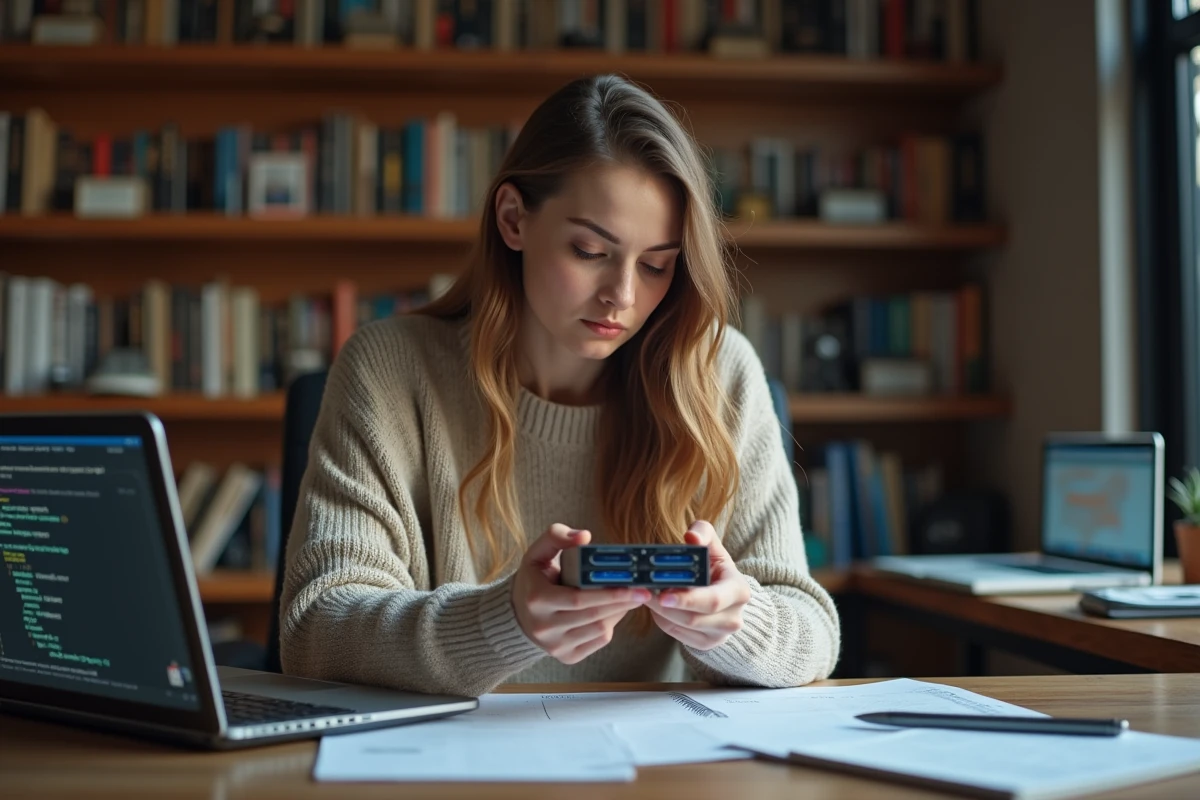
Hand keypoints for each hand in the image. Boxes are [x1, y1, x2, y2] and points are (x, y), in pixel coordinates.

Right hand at [511, 523, 650, 664]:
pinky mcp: (567, 657)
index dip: (609, 593)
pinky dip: (611, 625)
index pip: (578, 599)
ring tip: (632, 598)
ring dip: (620, 613)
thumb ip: (557, 536)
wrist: (518, 615)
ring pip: (599, 630)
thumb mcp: (537, 553)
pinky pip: (598, 642)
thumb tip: (585, 536)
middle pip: (593, 615)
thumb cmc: (534, 580)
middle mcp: (544, 627)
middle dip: (622, 603)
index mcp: (537, 599)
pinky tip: (616, 612)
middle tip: (644, 591)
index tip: (634, 585)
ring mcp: (555, 646)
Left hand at [646, 521, 751, 650]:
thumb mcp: (713, 546)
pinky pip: (677, 635)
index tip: (662, 594)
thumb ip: (703, 533)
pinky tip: (659, 605)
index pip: (712, 601)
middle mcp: (734, 618)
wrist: (726, 594)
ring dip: (661, 612)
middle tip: (645, 592)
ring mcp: (721, 634)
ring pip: (682, 627)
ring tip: (649, 594)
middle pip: (693, 618)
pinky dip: (663, 620)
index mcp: (739, 591)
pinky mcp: (707, 644)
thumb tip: (691, 538)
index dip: (686, 599)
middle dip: (665, 606)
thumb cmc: (715, 567)